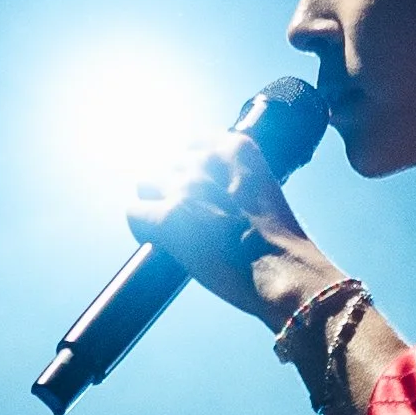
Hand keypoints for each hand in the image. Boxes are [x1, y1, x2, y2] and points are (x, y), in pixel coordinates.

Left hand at [126, 129, 338, 323]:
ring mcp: (184, 189)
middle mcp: (206, 161)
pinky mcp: (167, 218)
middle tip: (190, 217)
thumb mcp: (264, 192)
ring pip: (145, 182)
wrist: (282, 272)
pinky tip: (163, 244)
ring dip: (155, 203)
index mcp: (236, 148)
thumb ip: (236, 180)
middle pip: (166, 162)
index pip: (193, 142)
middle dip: (172, 187)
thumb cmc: (280, 244)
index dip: (191, 168)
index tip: (198, 188)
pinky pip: (133, 213)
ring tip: (175, 230)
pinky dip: (142, 229)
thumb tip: (212, 194)